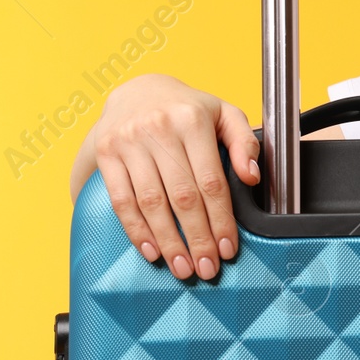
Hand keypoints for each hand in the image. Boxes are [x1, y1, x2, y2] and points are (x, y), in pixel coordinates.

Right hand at [86, 73, 260, 280]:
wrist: (137, 91)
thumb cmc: (187, 109)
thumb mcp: (224, 113)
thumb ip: (244, 141)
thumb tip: (252, 176)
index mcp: (192, 120)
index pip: (211, 181)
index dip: (221, 219)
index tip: (228, 248)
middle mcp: (159, 128)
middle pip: (182, 197)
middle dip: (197, 238)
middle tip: (207, 268)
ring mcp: (129, 141)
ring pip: (151, 203)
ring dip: (168, 241)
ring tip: (183, 267)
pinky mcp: (107, 153)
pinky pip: (121, 200)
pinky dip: (136, 230)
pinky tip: (152, 251)